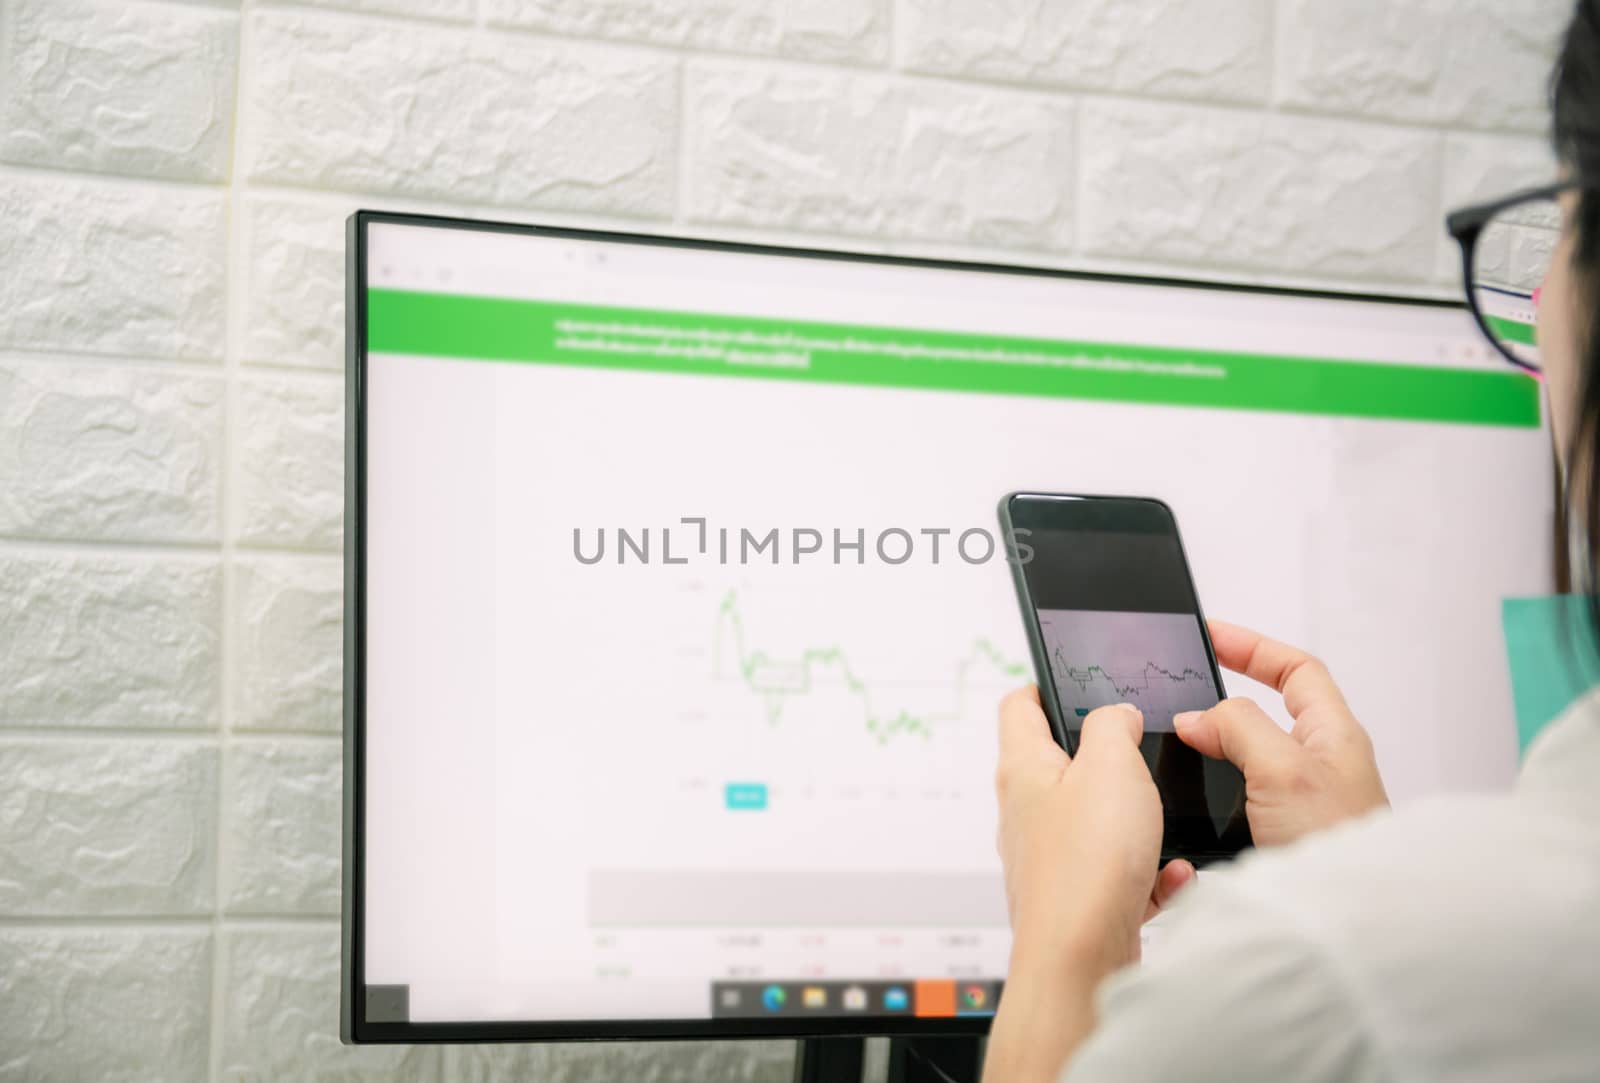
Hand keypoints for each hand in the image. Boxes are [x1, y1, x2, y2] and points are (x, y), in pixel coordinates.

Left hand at [995, 687, 1192, 971]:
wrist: (1080, 960)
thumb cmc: (1085, 864)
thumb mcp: (1110, 766)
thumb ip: (1112, 726)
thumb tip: (1115, 715)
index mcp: (1024, 769)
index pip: (1018, 707)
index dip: (1044, 686)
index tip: (1074, 681)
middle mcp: (1028, 812)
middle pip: (1061, 765)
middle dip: (1108, 759)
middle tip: (1141, 750)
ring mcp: (1050, 857)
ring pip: (1098, 822)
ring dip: (1140, 823)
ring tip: (1163, 827)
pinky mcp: (1077, 897)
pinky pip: (1120, 872)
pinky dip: (1151, 872)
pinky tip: (1172, 876)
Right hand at [1173, 621, 1387, 847]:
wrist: (1346, 924)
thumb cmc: (1335, 846)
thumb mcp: (1284, 769)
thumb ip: (1239, 728)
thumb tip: (1197, 716)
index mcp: (1333, 734)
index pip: (1296, 670)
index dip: (1253, 647)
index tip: (1209, 637)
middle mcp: (1319, 765)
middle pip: (1267, 711)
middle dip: (1220, 698)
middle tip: (1177, 690)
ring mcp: (1298, 803)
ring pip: (1247, 757)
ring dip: (1211, 748)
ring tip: (1173, 742)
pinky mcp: (1276, 837)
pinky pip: (1236, 798)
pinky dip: (1208, 791)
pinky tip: (1185, 800)